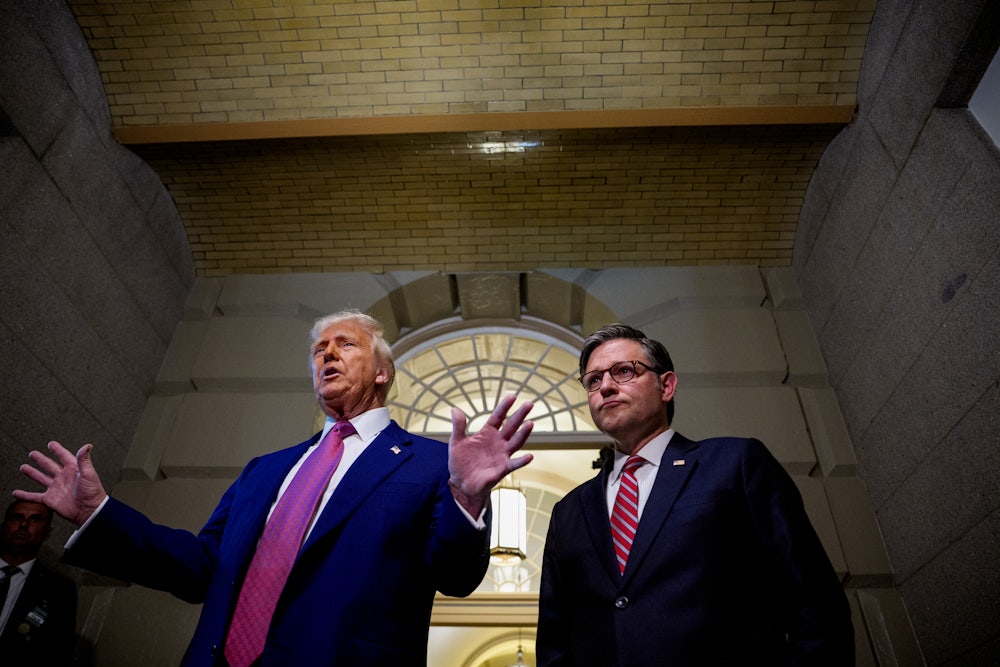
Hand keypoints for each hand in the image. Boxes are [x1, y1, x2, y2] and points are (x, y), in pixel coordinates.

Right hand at [14, 441, 107, 526]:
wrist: (89, 511)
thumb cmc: (93, 493)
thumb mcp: (89, 473)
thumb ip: (84, 460)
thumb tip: (87, 446)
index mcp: (73, 469)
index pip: (64, 456)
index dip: (57, 450)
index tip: (51, 444)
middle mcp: (63, 477)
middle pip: (49, 466)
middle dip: (41, 460)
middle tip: (33, 454)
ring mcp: (56, 488)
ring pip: (41, 478)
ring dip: (32, 473)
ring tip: (24, 467)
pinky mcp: (50, 499)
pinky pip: (35, 496)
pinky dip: (25, 495)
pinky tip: (16, 492)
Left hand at [448, 394, 533, 516]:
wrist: (461, 483)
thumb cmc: (460, 462)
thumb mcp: (456, 442)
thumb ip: (458, 426)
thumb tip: (455, 409)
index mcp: (487, 433)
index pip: (498, 417)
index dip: (504, 407)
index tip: (512, 396)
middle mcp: (497, 442)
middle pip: (511, 426)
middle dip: (520, 415)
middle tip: (529, 404)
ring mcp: (502, 455)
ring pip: (516, 442)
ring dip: (523, 434)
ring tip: (530, 423)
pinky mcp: (502, 469)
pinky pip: (514, 464)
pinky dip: (522, 461)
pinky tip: (529, 456)